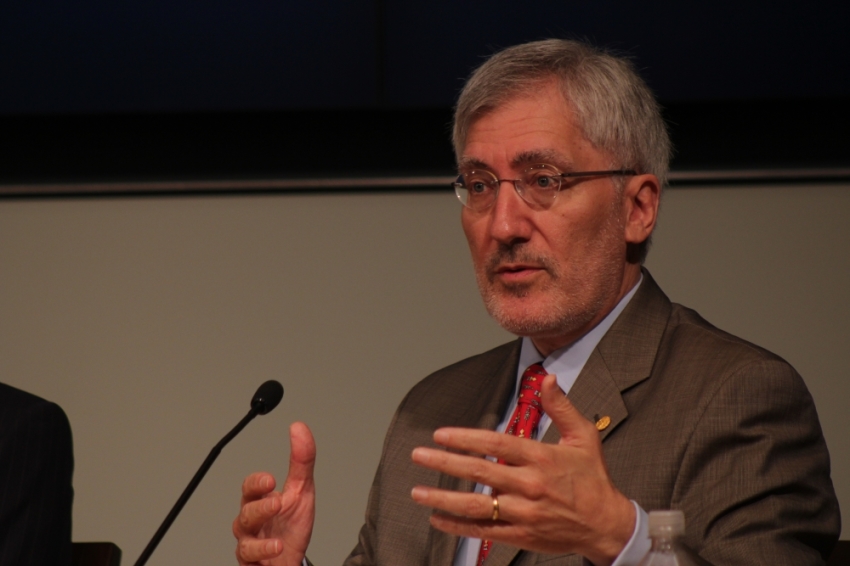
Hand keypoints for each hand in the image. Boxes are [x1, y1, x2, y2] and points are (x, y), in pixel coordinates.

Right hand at [233, 422, 315, 565]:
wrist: (291, 559)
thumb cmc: (291, 525)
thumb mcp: (302, 490)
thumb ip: (301, 460)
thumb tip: (299, 428)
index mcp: (260, 502)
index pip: (250, 488)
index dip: (256, 483)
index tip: (270, 479)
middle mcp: (251, 523)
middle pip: (246, 513)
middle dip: (259, 507)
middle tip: (276, 501)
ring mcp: (251, 545)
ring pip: (244, 541)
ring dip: (260, 539)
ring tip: (278, 540)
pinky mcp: (253, 564)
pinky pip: (249, 561)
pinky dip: (263, 555)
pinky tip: (277, 548)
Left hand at [409, 374, 634, 565]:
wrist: (607, 525)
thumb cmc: (593, 478)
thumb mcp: (584, 436)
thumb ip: (561, 406)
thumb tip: (547, 378)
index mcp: (542, 458)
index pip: (496, 444)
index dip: (465, 438)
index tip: (440, 434)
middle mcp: (531, 485)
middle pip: (480, 472)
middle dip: (445, 463)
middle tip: (418, 455)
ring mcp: (525, 513)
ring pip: (477, 506)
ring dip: (444, 498)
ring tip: (418, 492)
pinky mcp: (523, 535)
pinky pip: (485, 531)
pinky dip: (458, 527)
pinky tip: (438, 518)